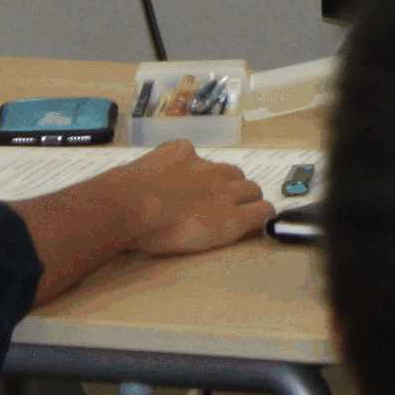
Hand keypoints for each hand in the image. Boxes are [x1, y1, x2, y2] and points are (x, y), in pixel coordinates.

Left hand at [123, 143, 274, 256]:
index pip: (263, 210)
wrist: (131, 205)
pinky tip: (171, 172)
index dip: (260, 214)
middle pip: (251, 186)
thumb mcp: (201, 243)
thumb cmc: (161, 235)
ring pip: (227, 169)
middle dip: (245, 195)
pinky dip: (185, 162)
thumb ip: (227, 228)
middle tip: (226, 205)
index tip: (253, 219)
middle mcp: (226, 186)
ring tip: (201, 189)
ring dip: (222, 178)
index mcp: (231, 215)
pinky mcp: (180, 150)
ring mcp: (204, 165)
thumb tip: (241, 219)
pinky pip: (191, 153)